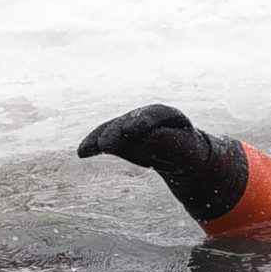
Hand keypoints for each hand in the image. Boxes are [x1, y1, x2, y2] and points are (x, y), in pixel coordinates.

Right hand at [78, 103, 203, 169]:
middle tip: (105, 144)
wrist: (182, 156)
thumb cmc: (188, 155)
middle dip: (117, 131)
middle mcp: (148, 117)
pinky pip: (106, 139)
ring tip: (87, 149)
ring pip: (114, 129)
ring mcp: (131, 125)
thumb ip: (172, 146)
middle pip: (130, 121)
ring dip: (100, 137)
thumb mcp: (187, 153)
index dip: (142, 121)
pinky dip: (94, 145)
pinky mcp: (120, 136)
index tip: (129, 130)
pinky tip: (82, 153)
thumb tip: (147, 141)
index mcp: (170, 116)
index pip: (155, 115)